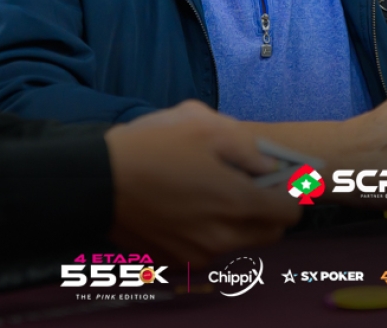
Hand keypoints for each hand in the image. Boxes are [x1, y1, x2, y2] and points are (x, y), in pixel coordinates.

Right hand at [104, 100, 300, 265]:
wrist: (95, 181)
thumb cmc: (152, 146)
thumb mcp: (204, 125)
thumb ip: (248, 147)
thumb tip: (269, 165)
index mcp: (237, 204)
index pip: (291, 212)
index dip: (290, 192)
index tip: (278, 178)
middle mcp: (223, 237)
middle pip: (269, 232)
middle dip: (268, 209)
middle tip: (248, 184)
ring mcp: (198, 254)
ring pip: (238, 242)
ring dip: (236, 221)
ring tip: (209, 191)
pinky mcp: (175, 261)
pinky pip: (207, 249)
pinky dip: (207, 232)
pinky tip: (186, 205)